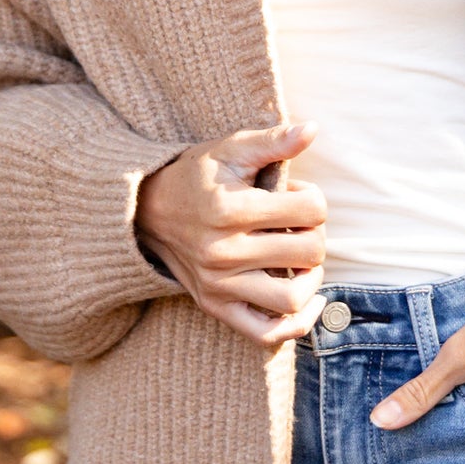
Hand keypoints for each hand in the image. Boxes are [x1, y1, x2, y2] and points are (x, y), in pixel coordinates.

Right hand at [136, 120, 326, 348]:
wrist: (149, 211)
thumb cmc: (198, 176)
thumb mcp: (231, 149)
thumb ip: (273, 141)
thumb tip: (313, 129)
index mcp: (230, 209)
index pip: (311, 208)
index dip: (313, 197)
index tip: (294, 194)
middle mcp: (223, 252)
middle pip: (310, 251)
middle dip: (315, 232)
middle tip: (299, 224)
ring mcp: (218, 285)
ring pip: (293, 297)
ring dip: (312, 277)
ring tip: (302, 260)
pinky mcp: (216, 307)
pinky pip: (266, 334)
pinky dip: (296, 324)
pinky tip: (308, 300)